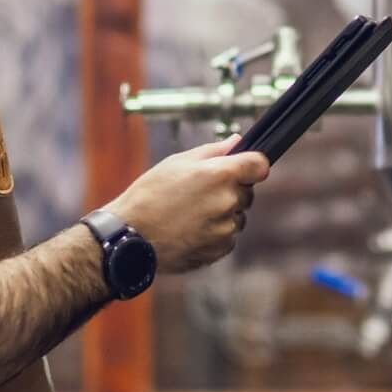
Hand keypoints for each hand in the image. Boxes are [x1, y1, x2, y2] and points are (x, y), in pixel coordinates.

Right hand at [108, 137, 270, 274]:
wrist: (131, 236)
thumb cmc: (149, 195)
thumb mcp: (177, 162)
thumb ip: (214, 151)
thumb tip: (237, 141)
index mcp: (221, 174)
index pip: (260, 164)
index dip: (253, 164)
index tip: (245, 167)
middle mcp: (228, 201)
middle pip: (247, 192)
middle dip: (231, 189)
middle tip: (199, 192)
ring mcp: (226, 228)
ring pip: (237, 216)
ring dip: (223, 213)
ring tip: (190, 213)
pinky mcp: (220, 250)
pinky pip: (227, 237)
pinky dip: (215, 233)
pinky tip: (190, 229)